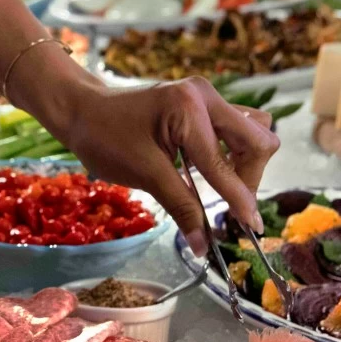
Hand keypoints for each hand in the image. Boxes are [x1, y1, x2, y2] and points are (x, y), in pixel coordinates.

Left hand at [9, 52, 279, 255]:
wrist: (82, 109)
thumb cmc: (104, 138)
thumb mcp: (144, 175)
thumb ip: (180, 207)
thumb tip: (203, 245)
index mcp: (189, 109)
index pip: (223, 164)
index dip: (239, 200)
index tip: (251, 228)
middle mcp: (206, 96)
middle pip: (258, 139)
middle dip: (249, 177)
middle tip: (230, 206)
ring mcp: (206, 96)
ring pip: (253, 131)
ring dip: (245, 163)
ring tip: (221, 188)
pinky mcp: (202, 103)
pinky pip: (235, 129)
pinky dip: (231, 154)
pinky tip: (210, 172)